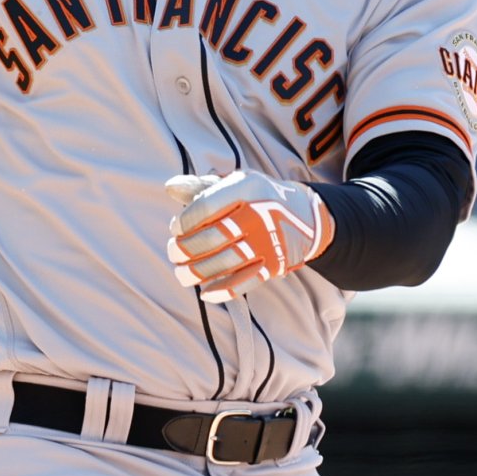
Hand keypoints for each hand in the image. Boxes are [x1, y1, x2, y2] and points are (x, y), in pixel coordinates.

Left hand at [165, 170, 333, 301]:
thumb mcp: (237, 183)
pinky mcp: (274, 264)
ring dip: (197, 272)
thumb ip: (202, 186)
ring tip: (182, 274)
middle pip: (212, 237)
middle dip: (185, 249)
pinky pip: (245, 282)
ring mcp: (268, 242)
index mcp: (247, 189)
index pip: (204, 207)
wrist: (306, 216)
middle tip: (174, 253)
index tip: (175, 228)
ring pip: (225, 262)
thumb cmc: (259, 198)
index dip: (184, 222)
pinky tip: (205, 293)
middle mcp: (259, 214)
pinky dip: (222, 291)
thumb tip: (170, 187)